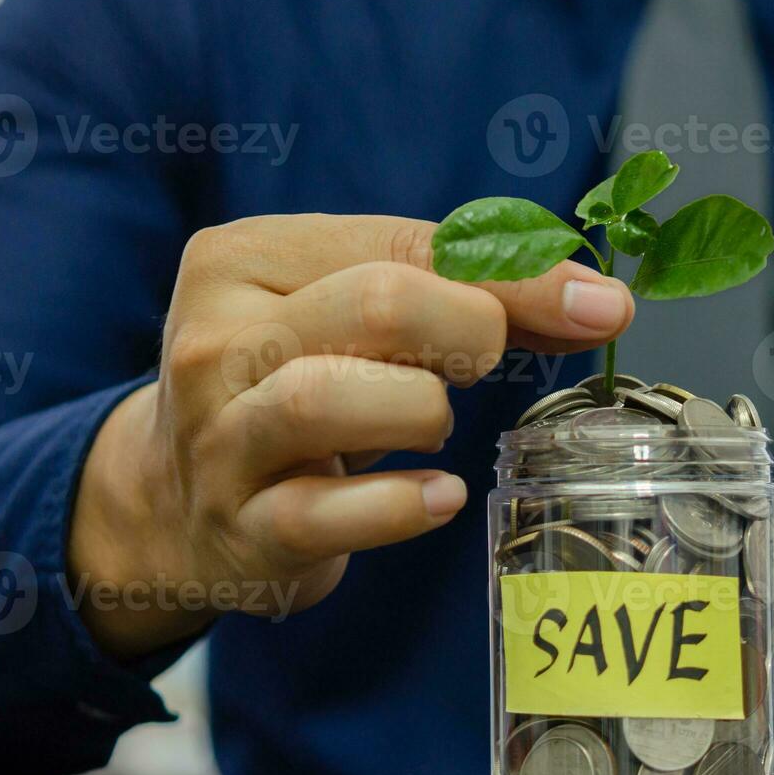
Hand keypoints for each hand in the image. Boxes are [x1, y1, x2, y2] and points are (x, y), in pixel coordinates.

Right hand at [68, 213, 633, 659]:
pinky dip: (400, 505)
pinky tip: (440, 496)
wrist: (174, 504)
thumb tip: (600, 300)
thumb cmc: (294, 385)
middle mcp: (217, 341)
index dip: (516, 274)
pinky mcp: (240, 530)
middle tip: (488, 361)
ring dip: (422, 411)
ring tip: (436, 427)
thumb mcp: (357, 320)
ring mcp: (220, 439)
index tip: (598, 304)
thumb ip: (472, 297)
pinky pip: (324, 514)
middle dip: (468, 330)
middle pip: (374, 304)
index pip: (402, 244)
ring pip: (327, 400)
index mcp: (246, 257)